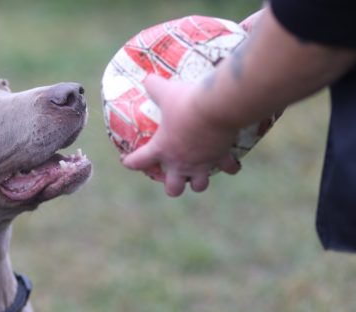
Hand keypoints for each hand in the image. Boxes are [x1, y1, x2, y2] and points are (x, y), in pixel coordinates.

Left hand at [121, 74, 240, 196]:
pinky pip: (229, 168)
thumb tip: (146, 77)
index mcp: (162, 149)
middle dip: (172, 186)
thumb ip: (154, 86)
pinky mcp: (222, 157)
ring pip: (199, 185)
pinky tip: (230, 163)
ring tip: (199, 174)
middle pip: (173, 189)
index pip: (139, 162)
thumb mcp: (167, 91)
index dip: (130, 163)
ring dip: (198, 182)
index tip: (126, 161)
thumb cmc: (187, 102)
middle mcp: (181, 162)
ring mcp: (202, 163)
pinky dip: (230, 167)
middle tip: (173, 176)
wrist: (217, 107)